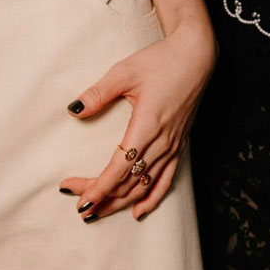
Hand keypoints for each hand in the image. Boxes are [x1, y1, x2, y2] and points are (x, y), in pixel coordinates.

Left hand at [60, 28, 215, 222]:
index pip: (119, 168)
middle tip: (78, 205)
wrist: (195, 56)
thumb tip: (73, 110)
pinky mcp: (179, 144)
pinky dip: (151, 198)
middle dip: (102, 197)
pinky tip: (138, 211)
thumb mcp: (124, 72)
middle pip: (129, 182)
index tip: (81, 200)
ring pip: (145, 186)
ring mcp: (172, 146)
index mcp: (147, 126)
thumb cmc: (161, 60)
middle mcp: (161, 142)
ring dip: (121, 202)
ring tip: (98, 213)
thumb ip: (98, 93)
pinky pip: (165, 180)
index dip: (99, 187)